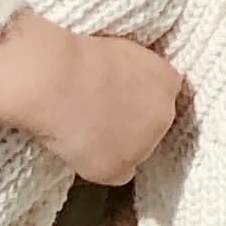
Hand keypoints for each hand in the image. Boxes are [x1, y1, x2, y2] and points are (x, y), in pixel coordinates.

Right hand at [0, 11, 183, 184]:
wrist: (57, 79)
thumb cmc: (79, 54)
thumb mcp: (122, 52)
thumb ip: (137, 72)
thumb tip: (127, 86)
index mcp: (169, 80)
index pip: (163, 96)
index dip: (139, 98)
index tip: (118, 97)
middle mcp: (164, 114)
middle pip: (154, 126)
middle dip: (133, 123)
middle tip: (100, 113)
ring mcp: (144, 145)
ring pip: (135, 152)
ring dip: (118, 145)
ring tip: (86, 129)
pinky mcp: (120, 169)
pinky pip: (117, 174)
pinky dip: (101, 166)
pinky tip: (82, 148)